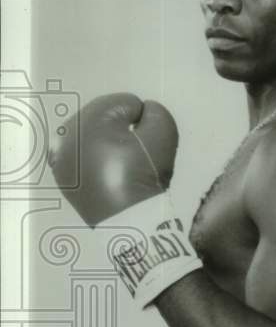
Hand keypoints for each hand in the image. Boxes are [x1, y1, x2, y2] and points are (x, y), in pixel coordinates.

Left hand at [49, 93, 200, 304]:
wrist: (130, 222)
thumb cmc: (144, 175)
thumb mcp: (162, 135)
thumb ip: (156, 113)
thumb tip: (145, 113)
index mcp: (86, 120)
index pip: (123, 104)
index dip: (143, 119)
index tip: (149, 140)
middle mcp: (65, 134)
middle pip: (103, 119)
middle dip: (122, 130)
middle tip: (138, 152)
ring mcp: (60, 157)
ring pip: (90, 136)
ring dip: (107, 142)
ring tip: (124, 162)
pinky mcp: (63, 177)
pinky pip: (81, 156)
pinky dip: (95, 158)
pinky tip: (109, 171)